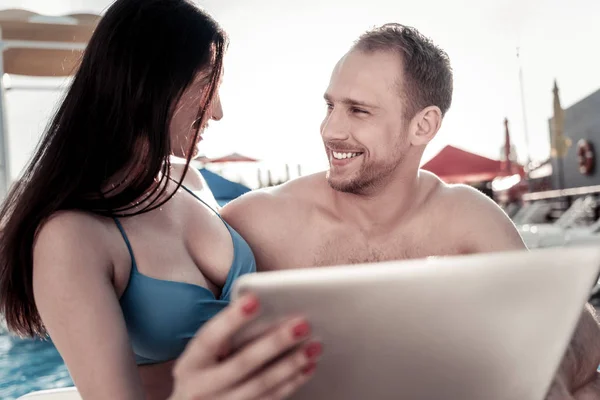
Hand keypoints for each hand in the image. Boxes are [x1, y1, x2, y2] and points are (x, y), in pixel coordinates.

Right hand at [169, 293, 321, 399]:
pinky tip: (307, 367)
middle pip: (242, 364)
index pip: (209, 338)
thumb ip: (224, 337)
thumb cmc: (202, 373)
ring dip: (291, 365)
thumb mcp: (201, 357)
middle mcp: (201, 389)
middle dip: (275, 343)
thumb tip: (262, 308)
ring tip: (314, 346)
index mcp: (190, 364)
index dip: (231, 319)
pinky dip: (291, 383)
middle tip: (302, 324)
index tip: (255, 300)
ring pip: (261, 386)